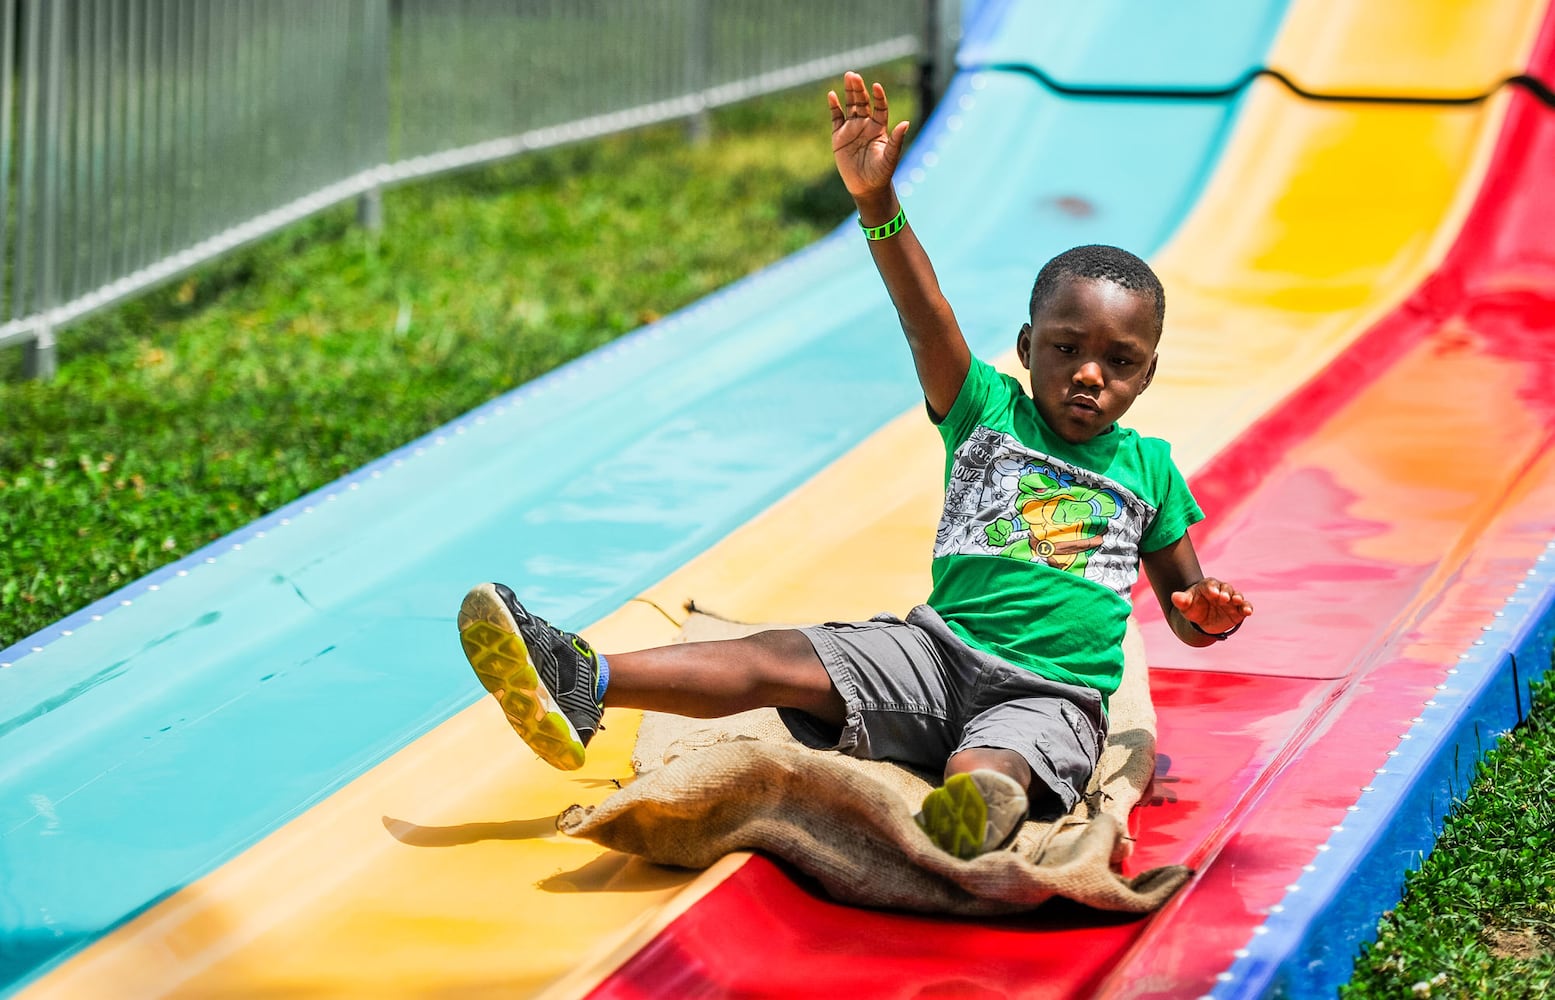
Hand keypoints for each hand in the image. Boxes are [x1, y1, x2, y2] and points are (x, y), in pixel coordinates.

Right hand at [829, 71, 909, 200]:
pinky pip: (836, 118)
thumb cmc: (881, 173)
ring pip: (850, 105)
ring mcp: (852, 129)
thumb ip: (896, 140)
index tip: (876, 87)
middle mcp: (866, 124)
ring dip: (849, 92)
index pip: (880, 107)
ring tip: (848, 77)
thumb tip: (906, 123)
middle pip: (862, 101)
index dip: (878, 97)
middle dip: (858, 88)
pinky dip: (834, 107)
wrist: (866, 187)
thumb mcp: (890, 156)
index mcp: (879, 127)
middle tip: (854, 75)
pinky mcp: (839, 136)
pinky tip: (832, 96)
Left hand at [1171, 578, 1252, 636]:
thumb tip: (1174, 597)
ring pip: (1237, 595)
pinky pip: (1245, 606)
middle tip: (1223, 598)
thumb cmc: (1193, 608)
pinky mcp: (1239, 610)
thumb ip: (1181, 600)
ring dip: (1237, 597)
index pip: (1210, 584)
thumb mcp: (1185, 606)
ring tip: (1236, 600)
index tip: (1212, 593)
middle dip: (1225, 592)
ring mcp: (1231, 600)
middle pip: (1225, 588)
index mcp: (1208, 586)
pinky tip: (1248, 611)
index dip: (1211, 588)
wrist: (1203, 620)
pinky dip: (1247, 608)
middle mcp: (1222, 590)